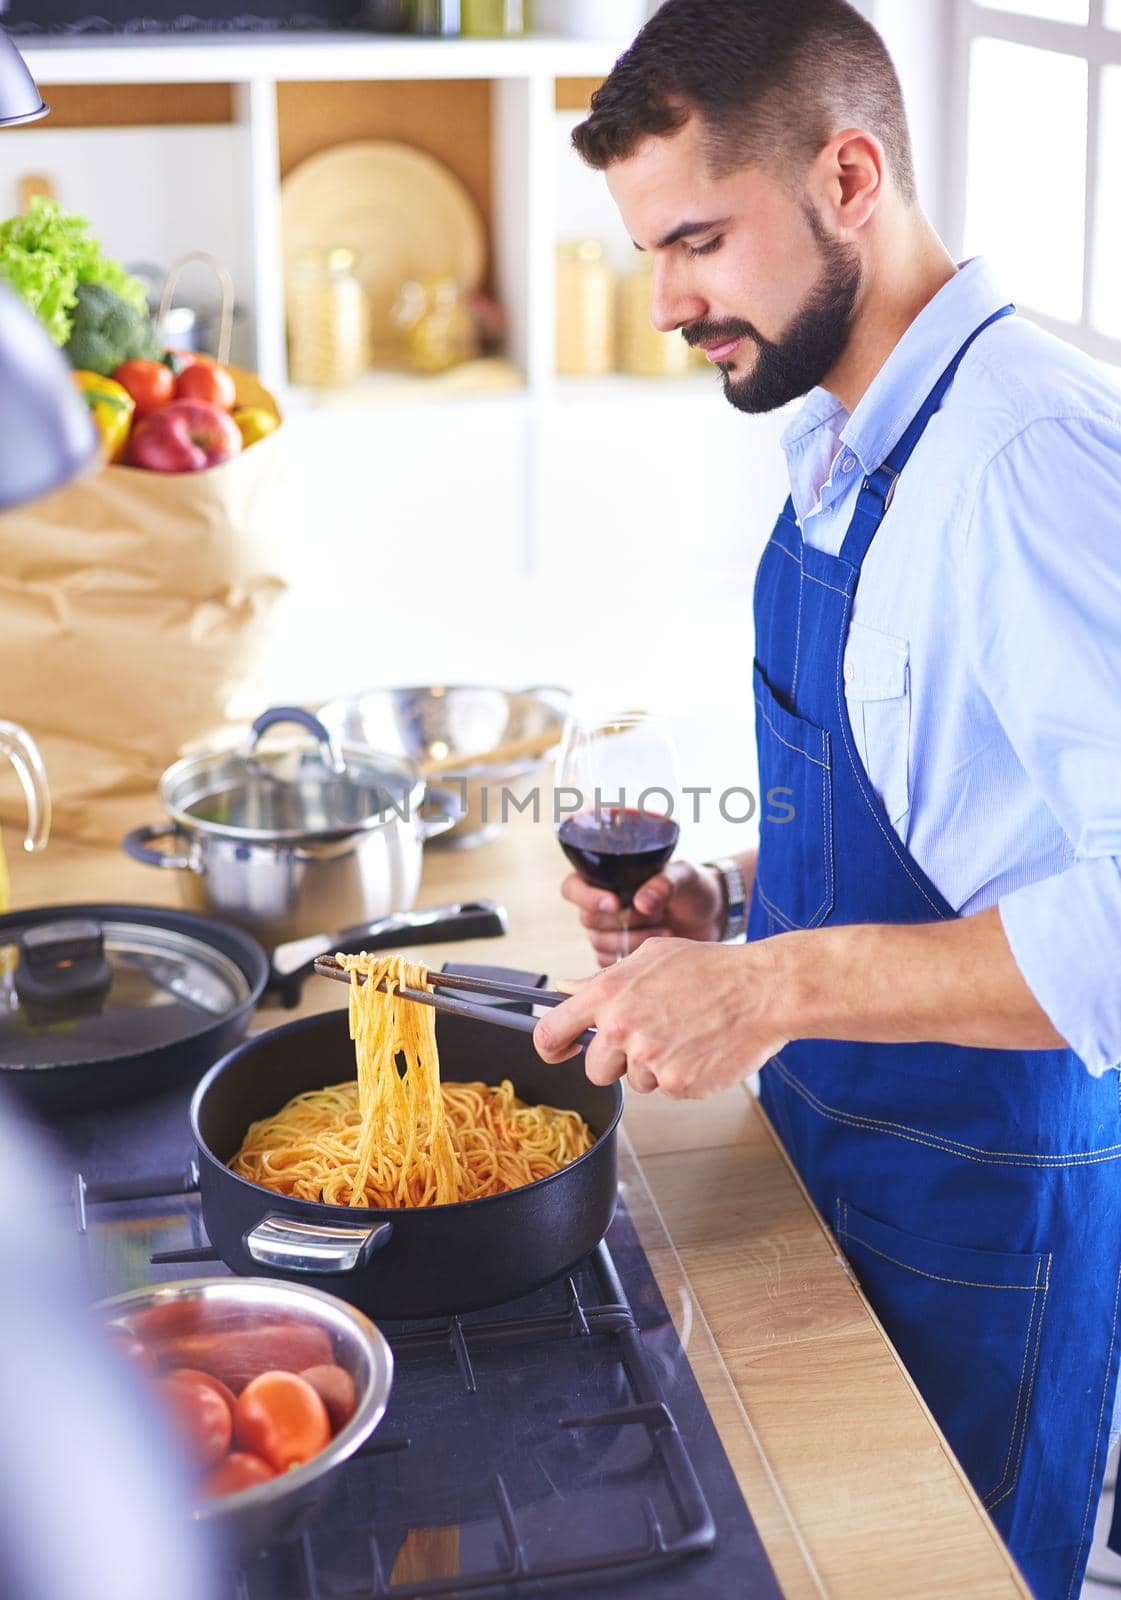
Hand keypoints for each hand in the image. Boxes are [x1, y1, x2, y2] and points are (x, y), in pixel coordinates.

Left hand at [535, 933, 790, 1098]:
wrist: (763, 989)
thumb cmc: (711, 968)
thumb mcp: (651, 957)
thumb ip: (603, 979)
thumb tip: (566, 989)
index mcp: (608, 994)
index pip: (551, 1032)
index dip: (550, 1047)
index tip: (562, 1050)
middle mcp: (622, 1028)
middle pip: (595, 1069)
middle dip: (616, 1061)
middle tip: (651, 1038)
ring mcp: (649, 1059)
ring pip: (636, 1080)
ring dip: (655, 1066)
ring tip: (686, 1034)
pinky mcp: (677, 1083)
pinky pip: (668, 1089)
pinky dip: (683, 1075)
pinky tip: (703, 1048)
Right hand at [562, 859, 724, 966]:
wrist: (710, 918)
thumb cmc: (693, 889)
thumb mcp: (683, 878)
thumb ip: (663, 885)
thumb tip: (642, 902)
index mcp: (607, 879)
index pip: (573, 889)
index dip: (588, 898)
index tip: (616, 903)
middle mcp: (603, 906)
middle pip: (588, 920)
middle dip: (622, 920)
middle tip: (655, 914)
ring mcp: (610, 932)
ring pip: (599, 943)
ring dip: (632, 939)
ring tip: (665, 929)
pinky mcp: (620, 955)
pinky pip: (609, 964)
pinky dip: (632, 959)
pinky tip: (657, 950)